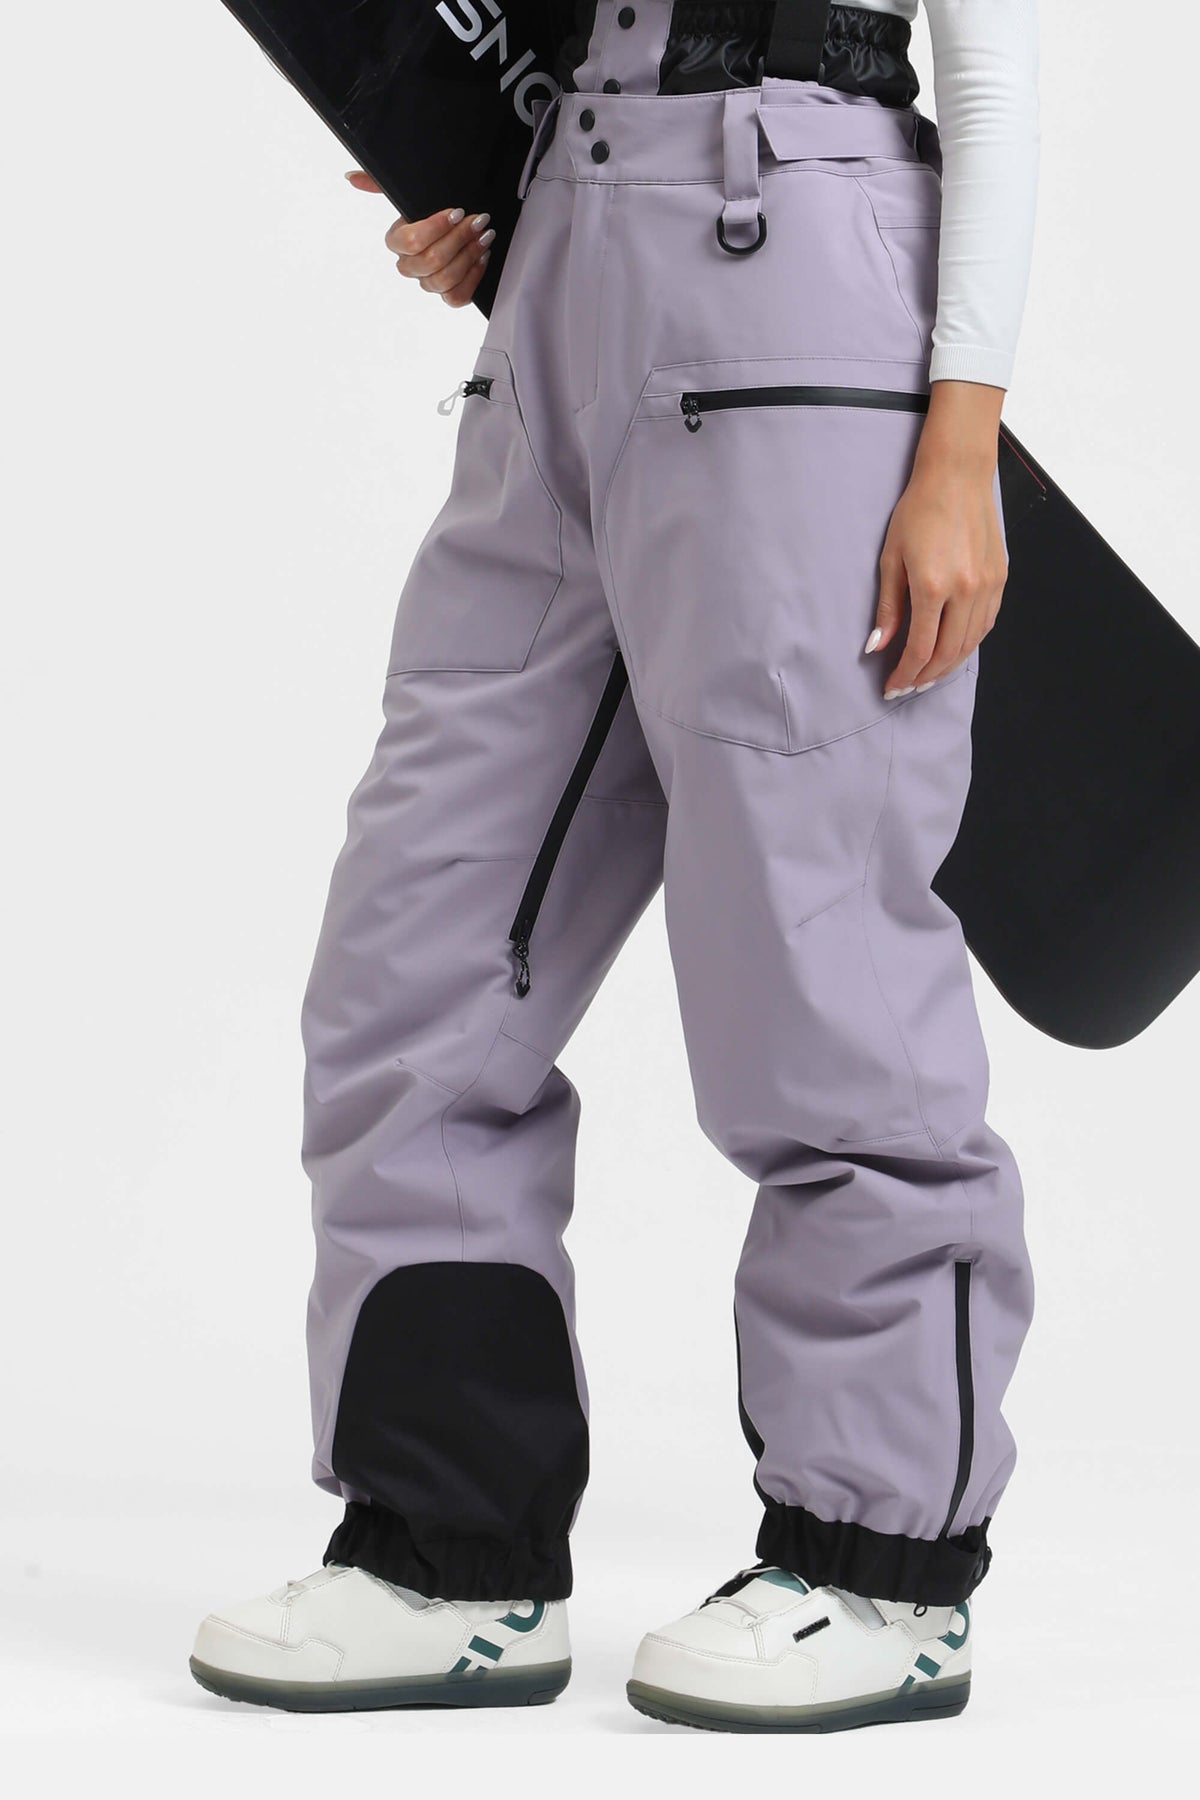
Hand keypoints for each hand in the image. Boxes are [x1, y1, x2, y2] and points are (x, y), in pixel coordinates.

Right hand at [344, 171, 494, 307]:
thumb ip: (379, 181)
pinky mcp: (450, 294)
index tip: (456, 212)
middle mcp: (410, 265)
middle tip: (477, 220)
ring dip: (468, 255)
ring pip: (443, 280)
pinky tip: (481, 257)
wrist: (468, 216)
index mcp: (398, 241)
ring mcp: (429, 282)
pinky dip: (472, 278)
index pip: (410, 242)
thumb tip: (352, 177)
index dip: (435, 228)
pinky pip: (456, 297)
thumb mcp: (412, 187)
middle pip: (430, 262)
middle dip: (458, 239)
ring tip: (484, 235)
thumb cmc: (439, 202)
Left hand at [866, 380, 1008, 697]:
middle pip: (948, 654)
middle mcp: (966, 591)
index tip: (891, 687)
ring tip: (927, 675)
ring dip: (948, 665)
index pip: (920, 649)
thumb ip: (887, 608)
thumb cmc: (919, 511)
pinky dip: (969, 643)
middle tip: (907, 688)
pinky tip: (953, 648)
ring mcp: (987, 586)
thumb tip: (877, 647)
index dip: (905, 674)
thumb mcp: (891, 559)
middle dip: (925, 678)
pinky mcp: (1000, 578)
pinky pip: (986, 624)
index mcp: (933, 587)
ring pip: (970, 643)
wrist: (957, 476)